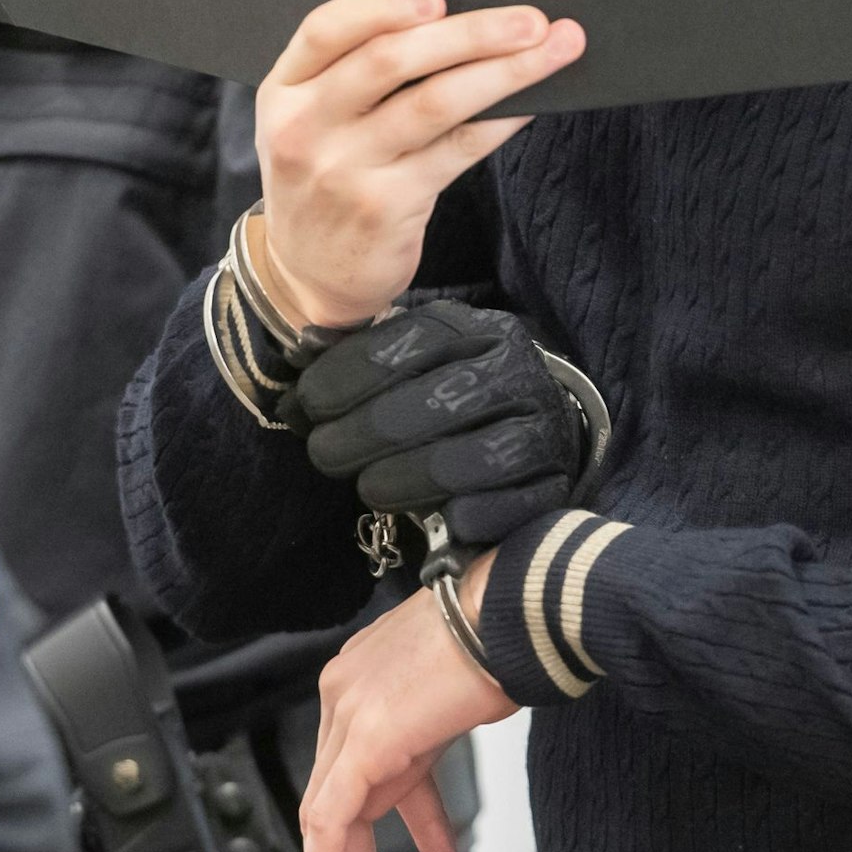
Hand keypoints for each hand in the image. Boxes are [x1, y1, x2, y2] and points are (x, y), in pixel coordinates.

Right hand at [253, 0, 585, 327]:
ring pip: (434, 103)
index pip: (325, 29)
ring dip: (503, 72)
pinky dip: (499, 121)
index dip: (383, 5)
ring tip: (551, 52)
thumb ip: (351, 76)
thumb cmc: (323, 184)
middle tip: (529, 20)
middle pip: (390, 60)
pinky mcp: (387, 206)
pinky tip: (528, 103)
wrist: (308, 276)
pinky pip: (456, 150)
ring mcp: (345, 170)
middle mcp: (307, 128)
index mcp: (284, 92)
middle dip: (470, 32)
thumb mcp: (309, 124)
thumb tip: (455, 25)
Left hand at [284, 301, 581, 545]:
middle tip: (324, 455)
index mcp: (474, 330)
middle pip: (432, 403)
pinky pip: (505, 507)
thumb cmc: (453, 392)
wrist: (537, 421)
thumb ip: (357, 361)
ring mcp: (541, 427)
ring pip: (466, 461)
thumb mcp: (412, 362)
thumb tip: (297, 370)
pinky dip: (464, 518)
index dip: (344, 378)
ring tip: (369, 489)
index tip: (306, 406)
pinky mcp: (554, 482)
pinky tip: (435, 521)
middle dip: (363, 435)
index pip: (403, 346)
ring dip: (404, 480)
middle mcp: (514, 370)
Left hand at [295, 553, 511, 851]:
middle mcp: (344, 690)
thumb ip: (424, 737)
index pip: (354, 765)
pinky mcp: (364, 738)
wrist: (515, 610)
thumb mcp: (455, 695)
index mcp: (364, 675)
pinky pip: (332, 816)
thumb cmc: (503, 636)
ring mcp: (349, 710)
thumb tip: (419, 767)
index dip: (360, 823)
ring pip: (327, 812)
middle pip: (334, 792)